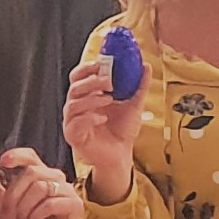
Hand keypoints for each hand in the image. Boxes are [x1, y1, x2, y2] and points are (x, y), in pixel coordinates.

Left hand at [0, 149, 83, 218]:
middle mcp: (54, 179)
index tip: (2, 162)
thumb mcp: (1, 205)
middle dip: (15, 193)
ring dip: (25, 206)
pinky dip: (37, 213)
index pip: (30, 156)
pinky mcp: (74, 206)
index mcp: (39, 175)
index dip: (17, 156)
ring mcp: (67, 192)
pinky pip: (52, 202)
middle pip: (32, 172)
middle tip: (9, 211)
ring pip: (41, 187)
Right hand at [61, 55, 139, 199]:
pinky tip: (102, 118)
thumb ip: (139, 86)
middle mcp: (77, 107)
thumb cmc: (122, 130)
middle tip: (109, 81)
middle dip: (91, 81)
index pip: (78, 76)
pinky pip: (75, 124)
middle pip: (74, 87)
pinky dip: (89, 118)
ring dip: (91, 98)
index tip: (102, 64)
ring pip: (72, 104)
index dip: (87, 68)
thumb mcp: (134, 104)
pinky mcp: (74, 136)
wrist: (121, 155)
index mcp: (87, 96)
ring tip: (109, 99)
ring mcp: (73, 122)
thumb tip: (146, 66)